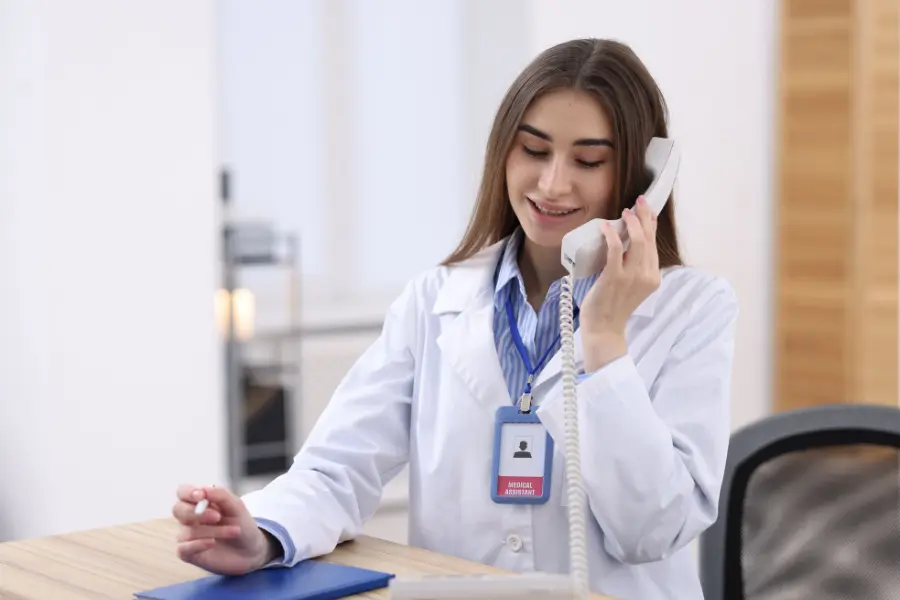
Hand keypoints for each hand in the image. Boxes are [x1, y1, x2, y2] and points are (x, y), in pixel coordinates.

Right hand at [172, 484, 275, 575]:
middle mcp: (190, 518)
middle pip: (178, 509)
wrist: (251, 549)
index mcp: (200, 502)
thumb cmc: (241, 524)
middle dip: (196, 513)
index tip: (201, 496)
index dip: (188, 493)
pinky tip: (212, 543)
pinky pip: (183, 548)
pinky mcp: (189, 554)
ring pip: (188, 531)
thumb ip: (220, 495)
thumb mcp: (236, 506)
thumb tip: (203, 490)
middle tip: (217, 517)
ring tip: (235, 531)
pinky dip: (198, 544)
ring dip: (214, 531)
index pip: (183, 492)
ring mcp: (188, 536)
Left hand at [580, 195, 660, 370]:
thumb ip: (633, 265)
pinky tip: (606, 227)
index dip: (651, 223)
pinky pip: (615, 251)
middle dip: (645, 216)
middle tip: (639, 201)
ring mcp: (632, 277)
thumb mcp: (631, 284)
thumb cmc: (613, 305)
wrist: (604, 327)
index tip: (646, 208)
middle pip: (648, 239)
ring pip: (637, 242)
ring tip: (625, 213)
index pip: (654, 243)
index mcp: (653, 276)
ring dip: (631, 223)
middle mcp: (647, 275)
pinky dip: (611, 236)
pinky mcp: (614, 278)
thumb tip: (625, 241)